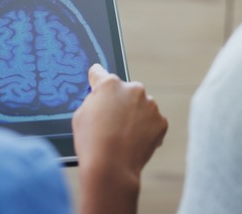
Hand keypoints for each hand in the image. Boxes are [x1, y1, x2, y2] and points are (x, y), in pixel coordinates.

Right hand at [72, 64, 167, 213]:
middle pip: (126, 91)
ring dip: (135, 115)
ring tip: (123, 136)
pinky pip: (153, 122)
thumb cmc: (91, 143)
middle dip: (120, 102)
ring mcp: (150, 105)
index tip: (97, 79)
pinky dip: (146, 130)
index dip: (97, 79)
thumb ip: (93, 100)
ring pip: (142, 106)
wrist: (111, 168)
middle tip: (112, 122)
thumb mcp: (81, 115)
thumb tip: (100, 97)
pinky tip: (134, 142)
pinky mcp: (161, 122)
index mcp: (110, 84)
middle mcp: (133, 89)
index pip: (101, 73)